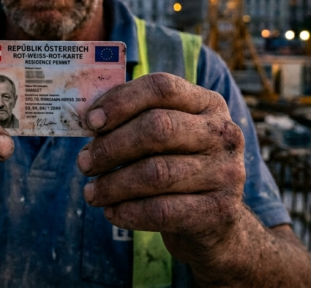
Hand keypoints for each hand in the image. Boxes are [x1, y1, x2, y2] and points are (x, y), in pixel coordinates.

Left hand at [77, 72, 245, 262]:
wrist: (214, 222)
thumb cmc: (177, 168)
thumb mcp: (166, 138)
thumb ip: (134, 122)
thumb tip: (89, 120)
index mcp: (207, 103)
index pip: (162, 88)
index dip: (121, 101)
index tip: (91, 121)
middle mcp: (222, 133)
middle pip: (158, 128)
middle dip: (111, 146)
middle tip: (84, 163)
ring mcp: (226, 172)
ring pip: (156, 173)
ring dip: (113, 184)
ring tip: (92, 192)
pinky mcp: (220, 210)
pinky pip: (163, 211)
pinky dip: (129, 212)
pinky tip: (111, 212)